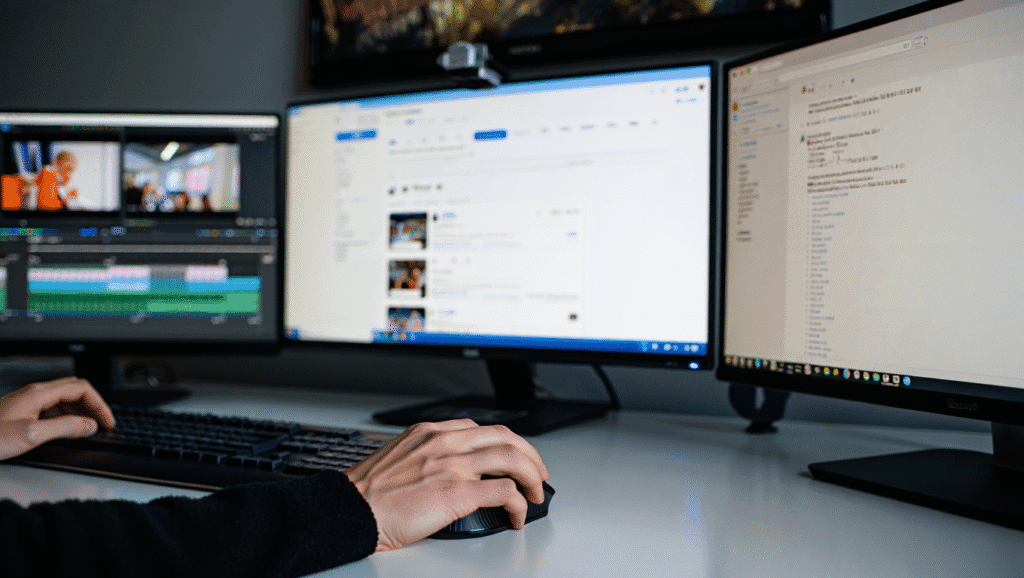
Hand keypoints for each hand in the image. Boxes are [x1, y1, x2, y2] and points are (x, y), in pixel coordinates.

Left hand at [0, 377, 115, 460]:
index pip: (82, 389)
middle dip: (93, 405)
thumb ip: (65, 428)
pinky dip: (66, 417)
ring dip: (80, 412)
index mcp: (40, 393)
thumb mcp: (32, 435)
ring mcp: (27, 402)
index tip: (108, 422)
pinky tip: (65, 431)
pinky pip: (52, 408)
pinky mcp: (21, 412)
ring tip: (87, 429)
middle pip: (74, 390)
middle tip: (103, 424)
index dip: (100, 405)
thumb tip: (90, 425)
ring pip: (63, 399)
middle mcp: (34, 393)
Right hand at [345, 420, 549, 551]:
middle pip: (505, 437)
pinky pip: (504, 493)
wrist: (349, 510)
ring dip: (531, 476)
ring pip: (512, 459)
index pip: (482, 428)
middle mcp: (445, 442)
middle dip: (530, 455)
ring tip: (535, 493)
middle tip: (536, 473)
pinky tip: (517, 515)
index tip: (513, 456)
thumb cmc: (367, 493)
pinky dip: (519, 504)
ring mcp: (453, 466)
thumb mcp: (398, 456)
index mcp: (430, 431)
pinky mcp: (458, 493)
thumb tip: (449, 470)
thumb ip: (426, 454)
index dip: (506, 443)